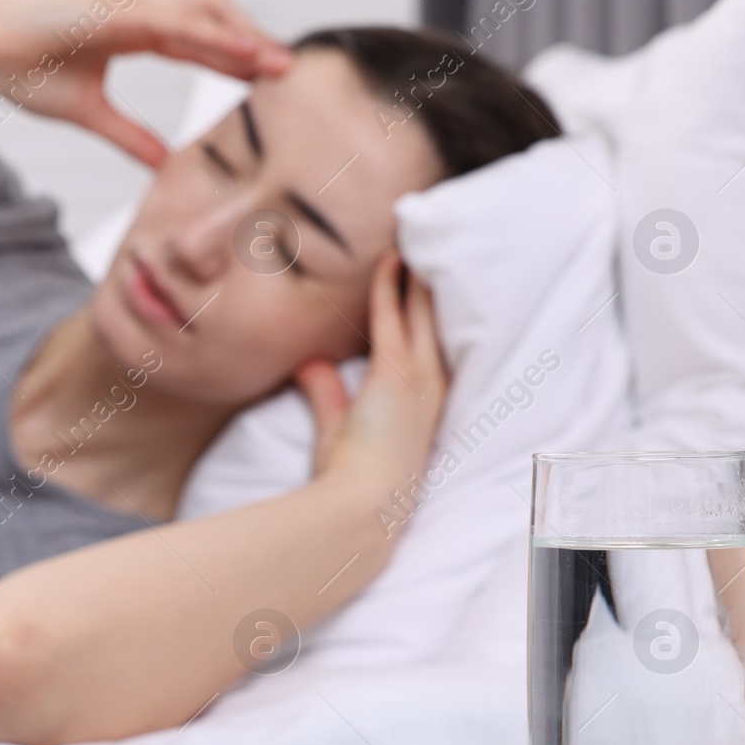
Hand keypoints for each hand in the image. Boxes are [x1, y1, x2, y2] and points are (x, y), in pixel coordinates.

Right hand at [0, 0, 291, 165]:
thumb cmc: (23, 72)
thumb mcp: (90, 114)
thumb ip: (130, 137)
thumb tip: (164, 165)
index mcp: (132, 31)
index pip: (197, 41)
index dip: (233, 58)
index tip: (268, 80)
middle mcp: (136, 8)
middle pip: (211, 17)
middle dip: (250, 41)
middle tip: (286, 71)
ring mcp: (128, 1)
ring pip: (203, 9)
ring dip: (243, 34)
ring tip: (277, 62)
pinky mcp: (116, 6)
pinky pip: (176, 20)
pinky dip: (213, 34)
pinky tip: (242, 51)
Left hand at [295, 255, 447, 488]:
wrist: (363, 505)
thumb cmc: (352, 477)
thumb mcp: (340, 427)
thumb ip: (326, 391)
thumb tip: (309, 363)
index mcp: (426, 400)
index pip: (429, 342)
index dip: (427, 309)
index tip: (421, 278)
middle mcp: (431, 384)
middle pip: (435, 319)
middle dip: (430, 281)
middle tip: (426, 243)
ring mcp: (418, 377)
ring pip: (422, 311)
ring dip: (416, 274)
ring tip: (412, 239)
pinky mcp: (396, 374)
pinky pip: (393, 317)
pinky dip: (391, 285)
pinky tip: (389, 259)